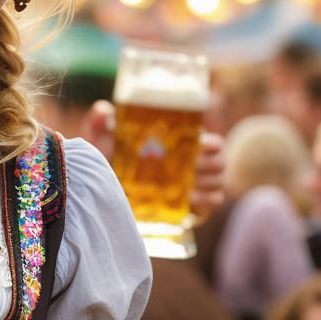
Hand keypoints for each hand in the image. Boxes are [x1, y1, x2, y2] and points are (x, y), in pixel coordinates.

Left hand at [83, 102, 225, 221]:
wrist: (105, 193)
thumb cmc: (110, 162)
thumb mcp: (103, 141)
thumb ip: (101, 122)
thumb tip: (102, 110)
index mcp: (183, 145)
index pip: (213, 143)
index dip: (213, 144)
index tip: (203, 144)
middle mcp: (195, 166)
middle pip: (219, 163)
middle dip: (211, 164)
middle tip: (193, 165)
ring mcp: (197, 188)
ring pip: (218, 183)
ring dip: (209, 182)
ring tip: (189, 183)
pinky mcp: (194, 209)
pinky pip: (213, 203)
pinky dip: (206, 200)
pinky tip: (190, 198)